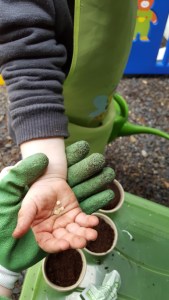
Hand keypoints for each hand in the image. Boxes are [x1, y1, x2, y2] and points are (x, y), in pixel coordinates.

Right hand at [0, 141, 114, 291]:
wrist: (48, 180)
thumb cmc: (36, 194)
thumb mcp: (29, 206)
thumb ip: (25, 219)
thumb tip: (15, 235)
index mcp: (43, 231)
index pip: (49, 243)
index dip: (56, 246)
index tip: (64, 245)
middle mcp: (56, 230)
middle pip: (66, 239)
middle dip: (74, 241)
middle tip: (82, 241)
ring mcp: (67, 222)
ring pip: (77, 231)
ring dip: (85, 233)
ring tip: (92, 234)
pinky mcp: (76, 214)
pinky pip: (84, 220)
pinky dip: (90, 221)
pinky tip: (95, 221)